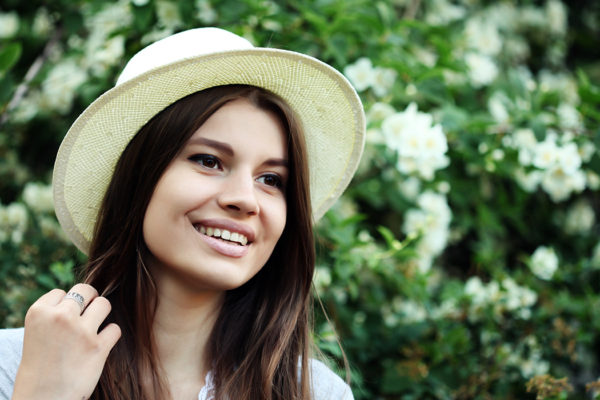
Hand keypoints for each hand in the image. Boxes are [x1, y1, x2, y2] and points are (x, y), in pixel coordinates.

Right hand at [12, 284, 120, 399]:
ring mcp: (81, 331)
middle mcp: (60, 317)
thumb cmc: (40, 367)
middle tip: (86, 316)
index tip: (63, 321)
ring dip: (102, 315)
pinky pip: (115, 329)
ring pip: (104, 304)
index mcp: (39, 312)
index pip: (61, 292)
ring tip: (93, 329)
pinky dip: (110, 336)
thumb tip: (84, 298)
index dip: (65, 305)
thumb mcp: (37, 332)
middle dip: (89, 300)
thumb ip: (55, 314)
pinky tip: (100, 346)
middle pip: (86, 290)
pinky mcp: (99, 347)